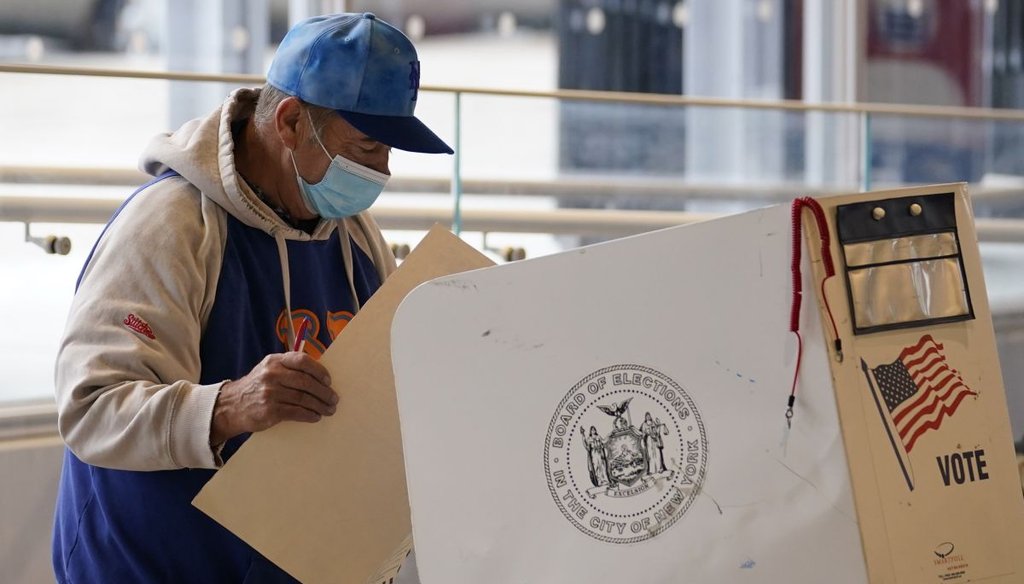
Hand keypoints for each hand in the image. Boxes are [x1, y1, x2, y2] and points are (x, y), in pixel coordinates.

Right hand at [210, 351, 336, 444]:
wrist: (231, 406)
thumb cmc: (257, 386)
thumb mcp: (268, 369)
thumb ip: (289, 367)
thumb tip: (320, 375)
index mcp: (274, 361)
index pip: (302, 360)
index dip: (319, 370)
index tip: (328, 380)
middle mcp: (272, 374)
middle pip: (306, 382)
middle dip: (324, 392)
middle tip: (333, 399)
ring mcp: (270, 393)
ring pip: (304, 398)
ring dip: (320, 405)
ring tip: (329, 410)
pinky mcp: (270, 410)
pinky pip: (297, 412)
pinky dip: (310, 415)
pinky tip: (316, 416)